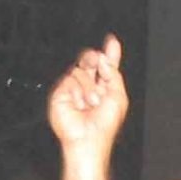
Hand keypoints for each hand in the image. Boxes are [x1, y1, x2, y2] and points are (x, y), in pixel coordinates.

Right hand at [48, 35, 128, 156]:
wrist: (88, 139)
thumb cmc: (105, 124)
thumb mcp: (118, 96)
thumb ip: (113, 74)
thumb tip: (103, 58)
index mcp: (104, 87)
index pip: (106, 66)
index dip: (109, 53)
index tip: (111, 41)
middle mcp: (89, 86)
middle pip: (90, 61)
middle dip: (94, 58)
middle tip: (97, 62)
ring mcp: (74, 89)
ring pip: (80, 70)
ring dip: (89, 86)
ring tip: (92, 103)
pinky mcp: (61, 93)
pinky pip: (70, 79)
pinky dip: (77, 91)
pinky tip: (79, 104)